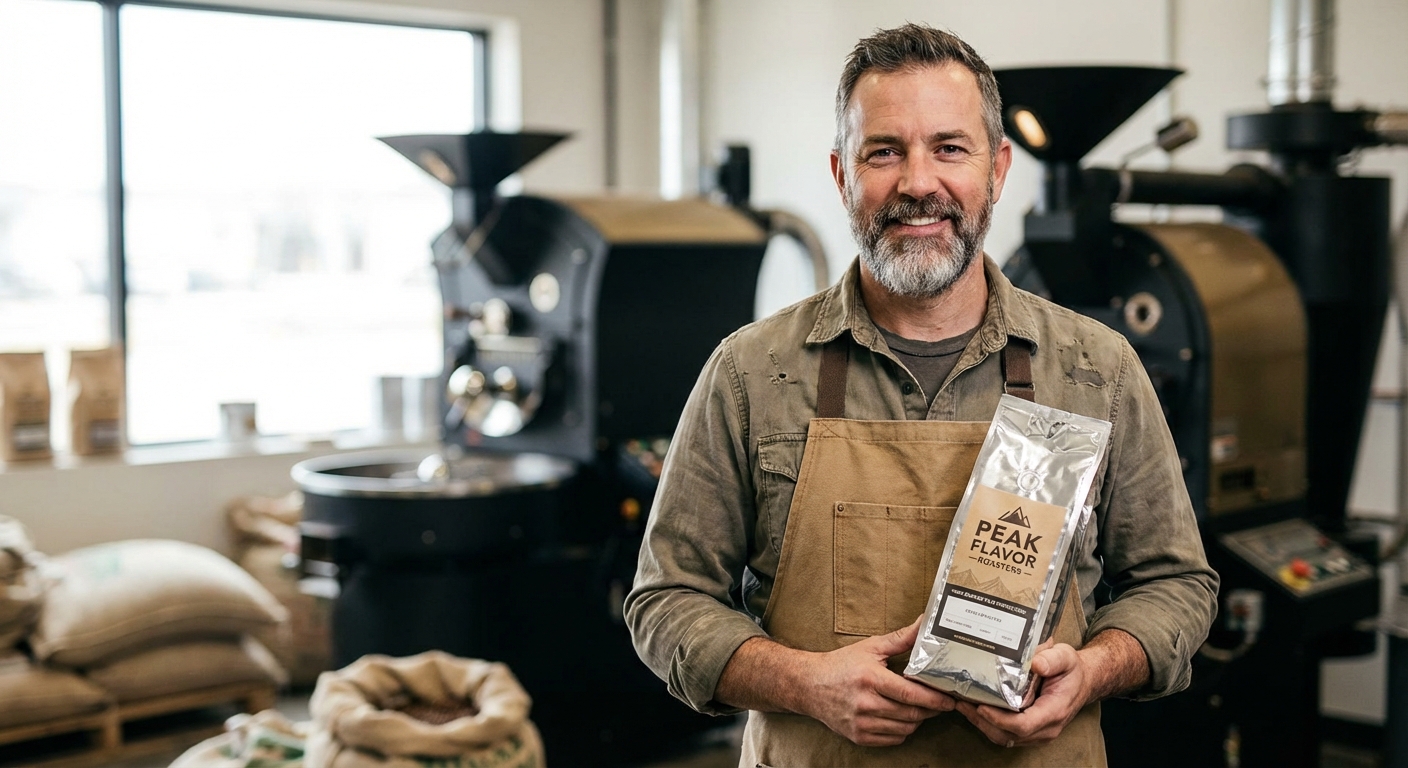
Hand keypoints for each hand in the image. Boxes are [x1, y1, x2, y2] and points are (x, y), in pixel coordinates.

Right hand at [794, 616, 957, 746]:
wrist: (808, 685)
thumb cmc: (840, 665)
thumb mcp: (870, 648)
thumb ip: (900, 639)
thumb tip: (924, 624)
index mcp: (870, 679)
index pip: (911, 694)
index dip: (935, 699)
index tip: (949, 699)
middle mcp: (865, 704)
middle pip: (911, 714)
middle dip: (931, 710)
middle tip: (940, 703)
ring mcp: (861, 723)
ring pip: (905, 729)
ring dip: (917, 720)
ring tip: (919, 708)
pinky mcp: (858, 737)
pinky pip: (892, 739)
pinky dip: (902, 730)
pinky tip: (901, 717)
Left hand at [954, 642, 1089, 747]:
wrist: (1082, 682)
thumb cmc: (1071, 669)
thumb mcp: (1066, 656)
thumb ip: (1053, 658)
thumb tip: (1035, 663)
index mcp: (1054, 711)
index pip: (1024, 725)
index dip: (1000, 719)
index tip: (982, 706)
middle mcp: (1046, 727)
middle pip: (1009, 735)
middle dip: (983, 721)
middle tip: (963, 703)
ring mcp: (1039, 732)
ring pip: (1005, 738)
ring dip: (982, 725)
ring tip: (963, 706)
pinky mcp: (1031, 731)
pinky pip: (1006, 734)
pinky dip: (989, 724)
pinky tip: (975, 709)